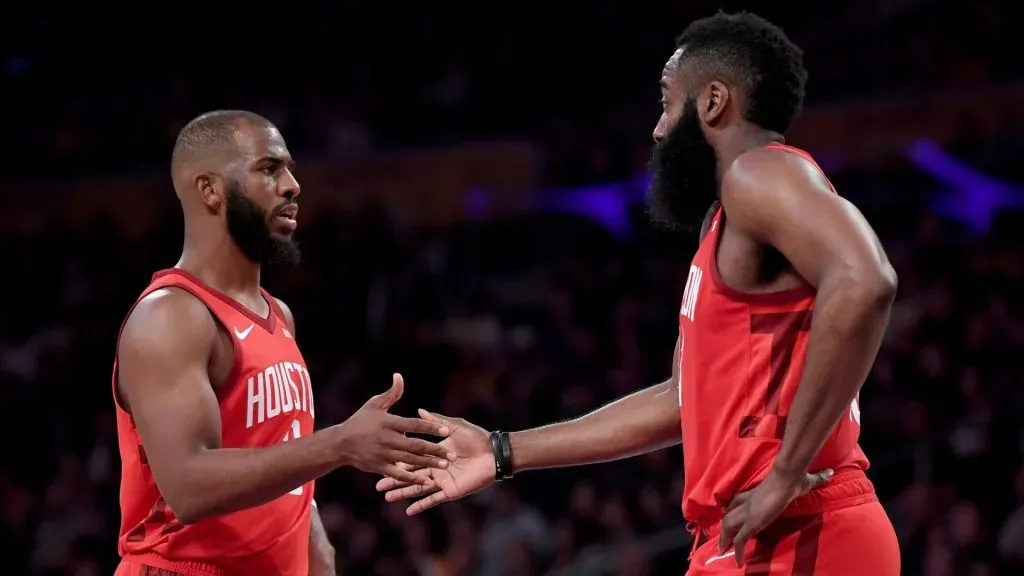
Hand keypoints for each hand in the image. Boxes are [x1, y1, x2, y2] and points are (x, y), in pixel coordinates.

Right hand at [337, 374, 455, 485]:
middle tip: (453, 454)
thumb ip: (391, 393)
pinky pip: (399, 475)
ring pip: (410, 460)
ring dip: (429, 463)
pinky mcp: (379, 468)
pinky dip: (413, 479)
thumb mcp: (374, 404)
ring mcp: (383, 455)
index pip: (414, 424)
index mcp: (388, 422)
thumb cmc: (360, 421)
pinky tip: (427, 482)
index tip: (446, 431)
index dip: (430, 427)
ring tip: (446, 465)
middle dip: (436, 450)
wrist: (340, 443)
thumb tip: (399, 376)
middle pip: (416, 445)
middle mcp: (387, 439)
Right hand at [375, 409, 494, 514]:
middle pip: (411, 475)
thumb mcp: (454, 426)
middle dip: (394, 479)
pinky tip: (408, 511)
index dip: (398, 461)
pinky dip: (421, 505)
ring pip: (418, 488)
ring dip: (403, 493)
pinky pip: (433, 499)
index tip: (382, 461)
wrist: (494, 453)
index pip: (412, 458)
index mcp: (436, 453)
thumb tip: (419, 410)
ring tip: (387, 497)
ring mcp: (442, 480)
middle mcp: (436, 468)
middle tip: (377, 485)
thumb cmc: (477, 438)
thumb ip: (436, 421)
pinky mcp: (450, 490)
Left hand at [718, 467, 833, 566]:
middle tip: (723, 540)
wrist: (788, 477)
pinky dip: (738, 551)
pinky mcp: (753, 522)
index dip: (731, 508)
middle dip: (724, 528)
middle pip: (728, 514)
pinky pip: (740, 539)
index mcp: (756, 493)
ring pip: (728, 526)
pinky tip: (739, 562)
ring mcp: (748, 512)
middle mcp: (748, 503)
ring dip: (725, 539)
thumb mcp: (806, 480)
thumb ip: (817, 478)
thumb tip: (830, 473)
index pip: (737, 500)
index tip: (727, 513)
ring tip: (724, 552)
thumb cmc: (795, 478)